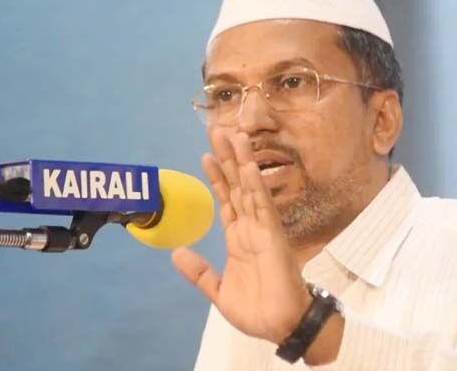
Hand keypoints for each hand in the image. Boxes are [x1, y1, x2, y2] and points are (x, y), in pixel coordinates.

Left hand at [171, 131, 310, 343]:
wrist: (281, 325)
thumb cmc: (257, 310)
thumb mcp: (218, 291)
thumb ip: (199, 272)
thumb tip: (176, 253)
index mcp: (238, 239)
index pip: (226, 200)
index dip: (216, 178)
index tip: (206, 155)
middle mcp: (250, 228)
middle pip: (236, 186)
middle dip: (228, 159)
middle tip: (219, 131)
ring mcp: (262, 229)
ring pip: (249, 188)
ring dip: (241, 162)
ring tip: (233, 135)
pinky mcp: (272, 236)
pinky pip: (262, 206)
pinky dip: (255, 185)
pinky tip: (247, 166)